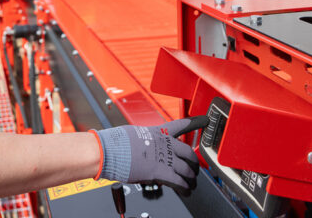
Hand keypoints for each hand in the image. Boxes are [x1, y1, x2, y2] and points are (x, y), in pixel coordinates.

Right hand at [93, 116, 208, 196]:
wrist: (107, 150)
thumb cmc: (115, 142)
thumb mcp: (134, 134)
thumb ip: (146, 141)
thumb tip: (147, 150)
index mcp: (157, 132)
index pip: (179, 125)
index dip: (194, 122)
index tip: (203, 120)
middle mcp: (163, 143)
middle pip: (188, 153)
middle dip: (194, 164)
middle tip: (195, 170)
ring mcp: (163, 157)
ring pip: (186, 170)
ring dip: (191, 179)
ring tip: (191, 185)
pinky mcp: (159, 171)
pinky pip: (179, 181)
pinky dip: (185, 188)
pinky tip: (186, 192)